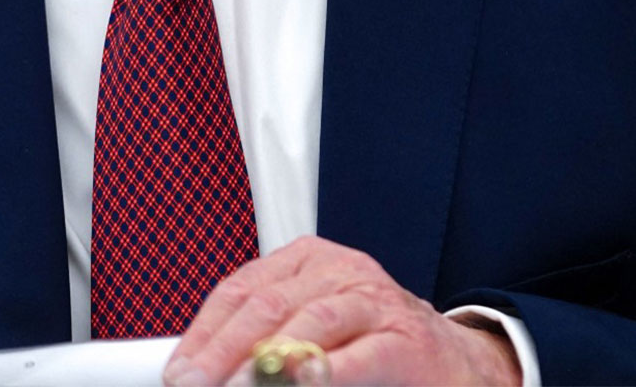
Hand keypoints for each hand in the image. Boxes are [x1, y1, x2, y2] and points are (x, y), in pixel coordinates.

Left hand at [163, 236, 519, 385]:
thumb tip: (203, 369)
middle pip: (267, 304)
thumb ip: (264, 343)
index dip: (203, 332)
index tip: (178, 370)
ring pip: (310, 321)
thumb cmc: (373, 345)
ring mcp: (375, 301)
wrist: (457, 363)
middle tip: (195, 384)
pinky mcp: (406, 340)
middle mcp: (339, 270)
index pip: (240, 289)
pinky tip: (301, 383)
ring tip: (236, 385)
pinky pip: (360, 355)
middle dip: (223, 350)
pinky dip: (324, 372)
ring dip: (267, 361)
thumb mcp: (311, 329)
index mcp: (308, 261)